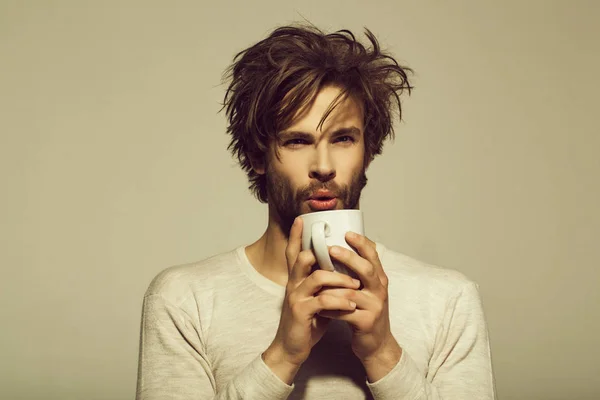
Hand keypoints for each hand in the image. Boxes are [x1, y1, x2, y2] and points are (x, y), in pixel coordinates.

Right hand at [263, 217, 360, 383]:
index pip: (293, 252)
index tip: (301, 219)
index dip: (295, 235)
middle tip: (344, 252)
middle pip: (302, 257)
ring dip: (340, 279)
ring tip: (356, 285)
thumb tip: (344, 271)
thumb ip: (325, 284)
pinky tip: (350, 305)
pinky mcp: (300, 312)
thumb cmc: (307, 322)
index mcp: (296, 279)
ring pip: (317, 277)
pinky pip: (322, 301)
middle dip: (324, 252)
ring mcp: (295, 297)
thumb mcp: (316, 298)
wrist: (291, 348)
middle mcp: (293, 284)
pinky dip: (339, 301)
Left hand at [318, 232, 401, 380]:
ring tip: (315, 278)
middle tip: (331, 248)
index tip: (347, 232)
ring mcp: (375, 307)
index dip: (362, 243)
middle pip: (366, 270)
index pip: (373, 256)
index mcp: (379, 279)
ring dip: (331, 285)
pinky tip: (318, 306)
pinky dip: (330, 309)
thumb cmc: (366, 311)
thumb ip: (357, 272)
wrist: (376, 344)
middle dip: (349, 258)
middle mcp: (380, 290)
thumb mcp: (367, 289)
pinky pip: (344, 312)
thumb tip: (339, 246)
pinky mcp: (366, 322)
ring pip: (351, 292)